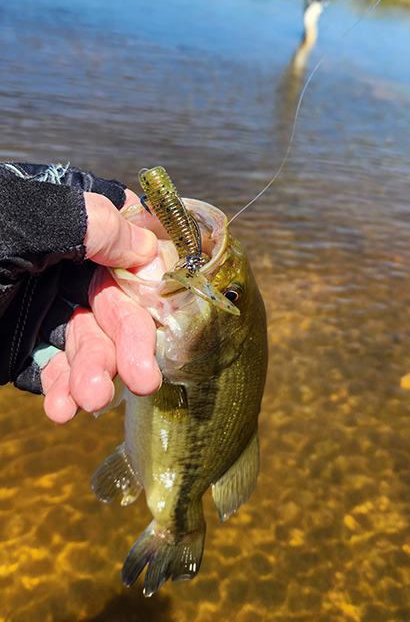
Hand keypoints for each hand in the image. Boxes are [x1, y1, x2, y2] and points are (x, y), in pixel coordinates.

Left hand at [41, 191, 160, 423]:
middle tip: (142, 378)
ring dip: (94, 373)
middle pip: (114, 303)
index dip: (154, 273)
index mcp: (68, 221)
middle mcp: (62, 263)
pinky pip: (53, 370)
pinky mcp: (23, 347)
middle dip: (128, 341)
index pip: (129, 239)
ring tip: (88, 399)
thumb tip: (150, 250)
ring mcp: (43, 306)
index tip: (169, 301)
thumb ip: (89, 223)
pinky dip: (62, 390)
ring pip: (88, 342)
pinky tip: (61, 408)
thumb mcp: (24, 218)